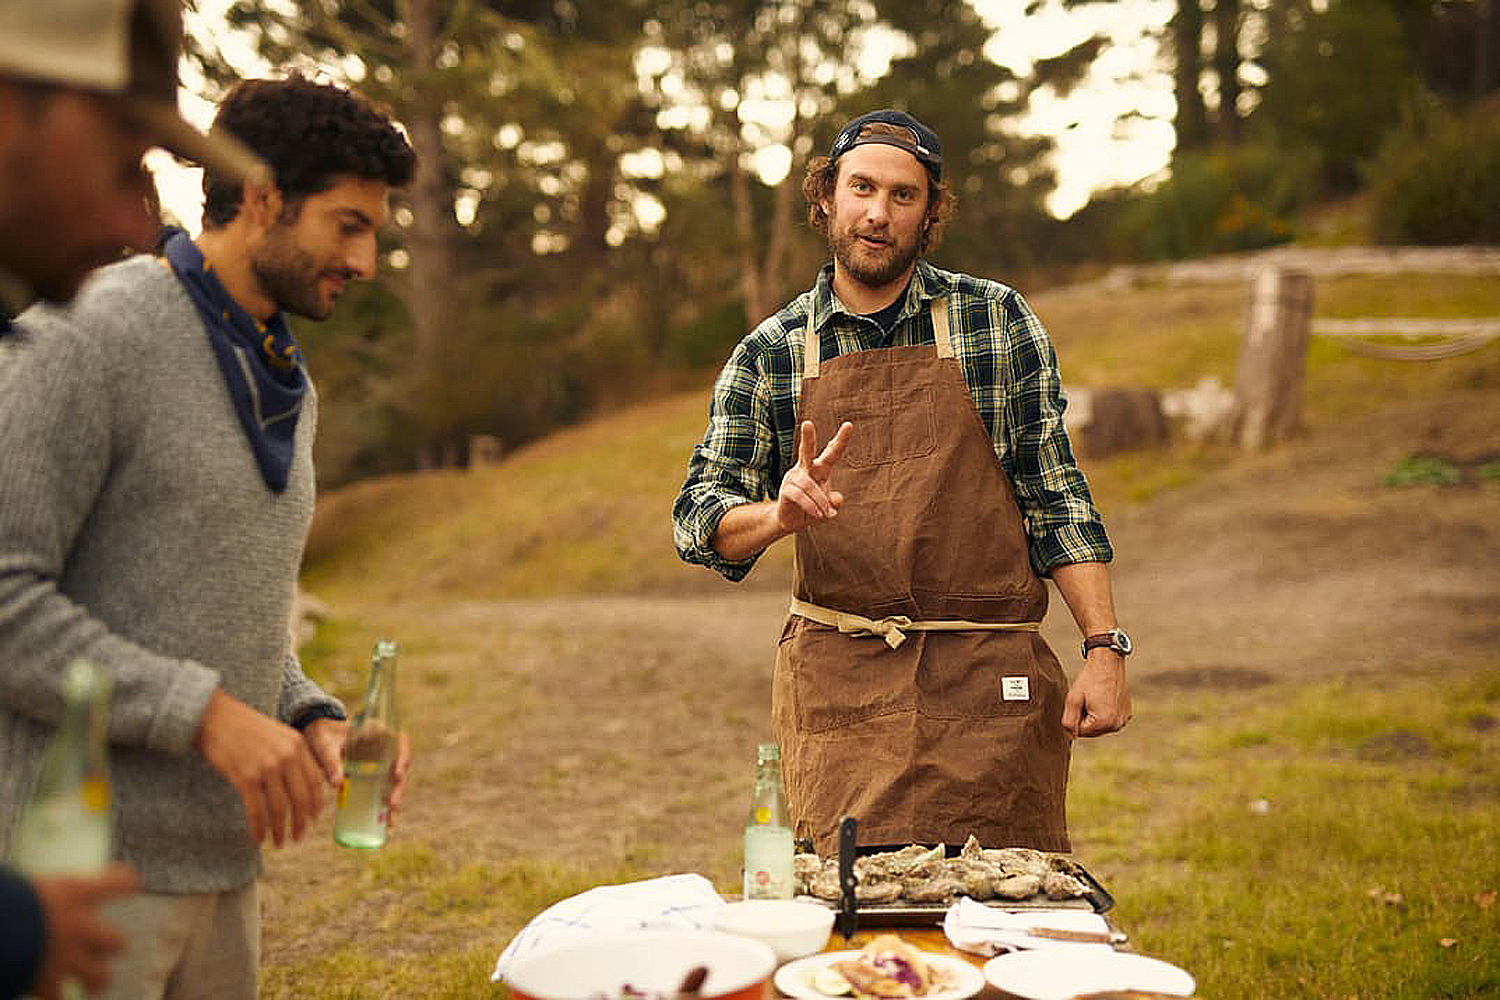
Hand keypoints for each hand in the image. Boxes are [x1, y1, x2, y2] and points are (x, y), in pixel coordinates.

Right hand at [31, 863, 136, 999]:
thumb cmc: (8, 899)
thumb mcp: (31, 885)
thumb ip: (46, 895)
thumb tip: (40, 899)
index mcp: (76, 893)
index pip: (119, 882)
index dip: (124, 883)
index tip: (128, 885)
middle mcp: (80, 925)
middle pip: (116, 940)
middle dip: (112, 945)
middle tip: (107, 947)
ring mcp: (67, 955)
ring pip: (99, 976)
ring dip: (96, 978)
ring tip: (95, 982)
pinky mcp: (48, 980)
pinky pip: (59, 996)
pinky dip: (56, 995)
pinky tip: (54, 994)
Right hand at [195, 689, 328, 846]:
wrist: (214, 717)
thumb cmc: (243, 727)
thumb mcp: (276, 735)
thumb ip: (291, 755)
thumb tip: (300, 785)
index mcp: (297, 744)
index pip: (314, 782)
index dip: (315, 804)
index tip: (312, 820)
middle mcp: (286, 756)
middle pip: (301, 798)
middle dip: (301, 823)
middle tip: (298, 838)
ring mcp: (267, 767)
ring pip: (280, 808)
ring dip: (280, 830)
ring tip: (280, 843)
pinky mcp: (245, 777)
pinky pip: (257, 810)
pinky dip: (259, 828)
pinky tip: (258, 839)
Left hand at [303, 721, 409, 825]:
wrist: (317, 737)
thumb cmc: (322, 735)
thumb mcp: (325, 747)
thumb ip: (331, 762)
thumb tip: (337, 785)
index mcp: (377, 732)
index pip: (401, 742)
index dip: (404, 758)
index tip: (397, 774)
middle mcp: (384, 747)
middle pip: (401, 766)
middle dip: (399, 787)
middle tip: (392, 804)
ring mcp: (381, 761)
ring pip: (394, 781)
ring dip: (394, 799)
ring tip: (390, 820)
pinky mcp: (373, 774)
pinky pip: (384, 789)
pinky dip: (385, 805)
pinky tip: (385, 822)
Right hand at [774, 420, 853, 533]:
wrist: (791, 521)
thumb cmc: (813, 509)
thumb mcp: (829, 508)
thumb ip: (834, 503)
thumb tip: (837, 499)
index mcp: (819, 468)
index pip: (831, 452)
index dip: (840, 440)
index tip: (849, 425)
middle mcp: (805, 468)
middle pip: (806, 451)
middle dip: (807, 437)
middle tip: (807, 423)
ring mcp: (793, 478)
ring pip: (809, 485)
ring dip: (820, 501)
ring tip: (826, 515)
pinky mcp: (786, 489)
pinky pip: (800, 496)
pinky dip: (812, 506)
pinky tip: (818, 514)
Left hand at [1061, 650, 1131, 736]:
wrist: (1108, 663)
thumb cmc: (1089, 679)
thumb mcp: (1073, 699)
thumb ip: (1068, 721)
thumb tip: (1069, 737)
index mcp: (1104, 723)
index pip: (1080, 732)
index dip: (1076, 716)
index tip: (1081, 701)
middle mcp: (1117, 725)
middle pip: (1091, 731)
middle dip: (1085, 717)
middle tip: (1088, 698)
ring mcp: (1123, 720)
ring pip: (1100, 726)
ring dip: (1094, 715)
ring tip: (1095, 697)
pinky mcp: (1126, 713)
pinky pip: (1109, 719)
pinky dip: (1104, 712)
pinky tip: (1103, 698)